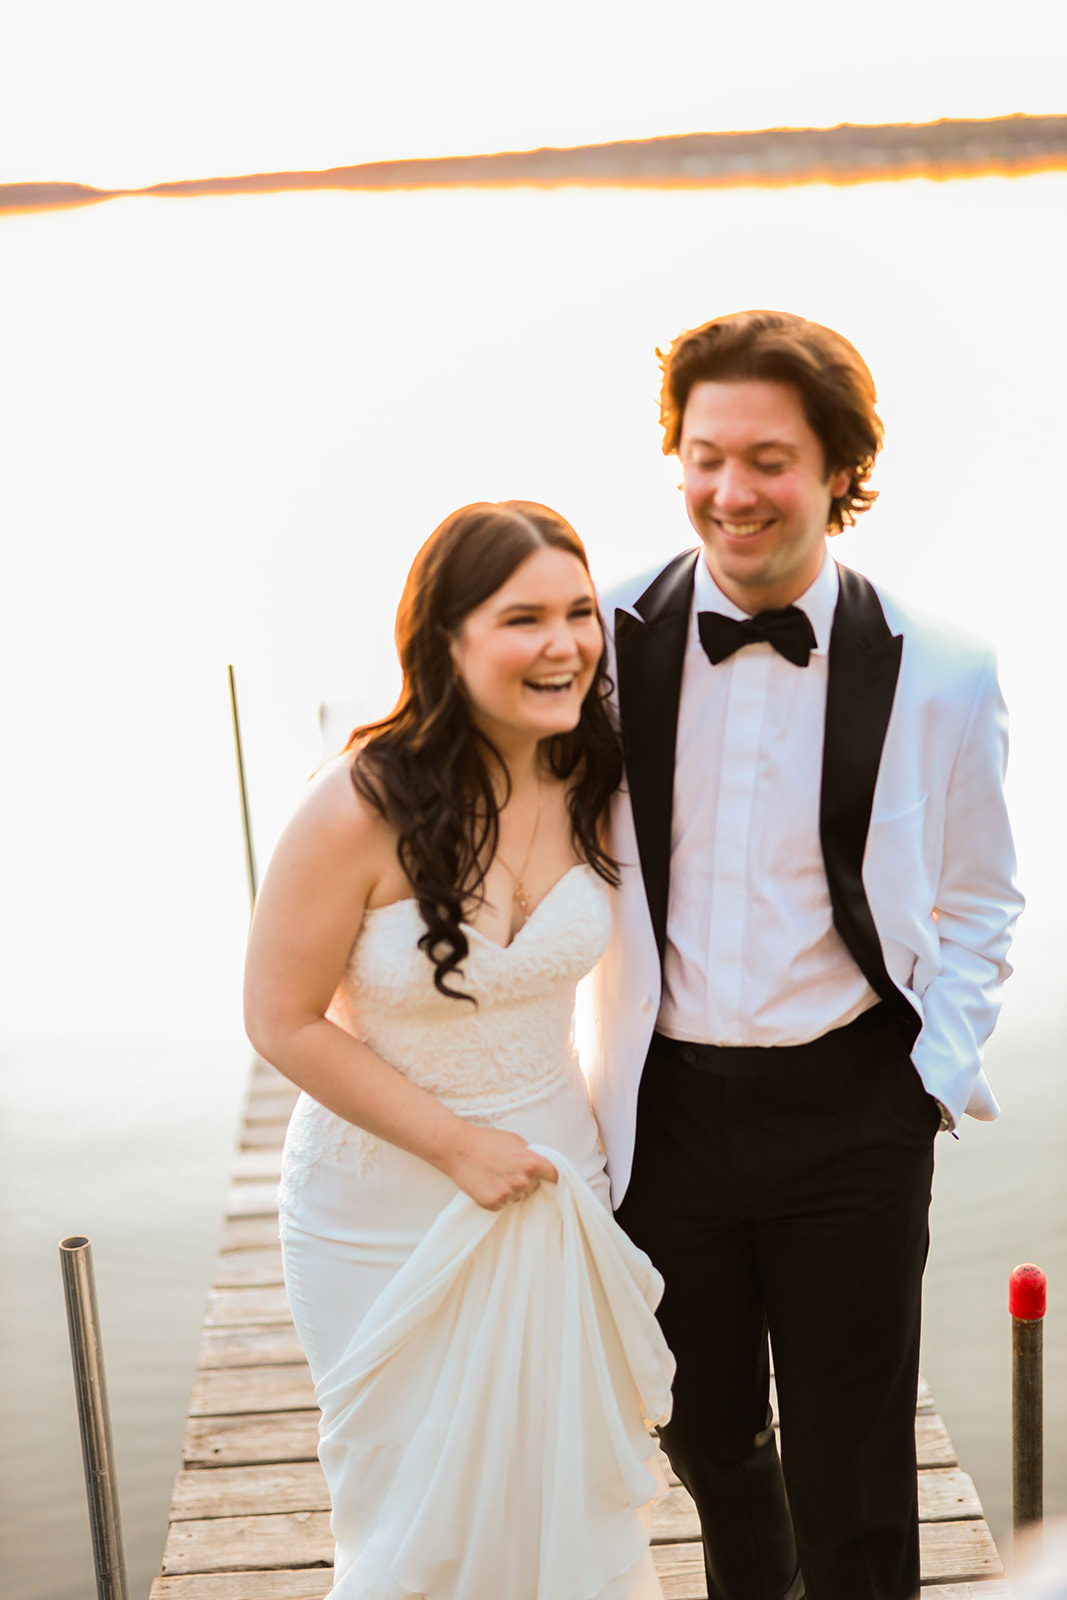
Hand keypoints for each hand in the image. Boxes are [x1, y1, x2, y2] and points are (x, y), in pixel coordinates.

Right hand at [439, 1123, 557, 1211]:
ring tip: (494, 1174)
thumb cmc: (486, 1141)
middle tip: (507, 1168)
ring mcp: (507, 1194)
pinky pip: (503, 1203)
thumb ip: (530, 1155)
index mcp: (531, 1163)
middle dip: (525, 1179)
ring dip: (510, 1189)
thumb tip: (539, 1166)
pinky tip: (487, 1182)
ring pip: (517, 1196)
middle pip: (534, 1186)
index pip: (554, 1175)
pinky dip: (497, 1196)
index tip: (552, 1179)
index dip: (553, 1176)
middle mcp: (522, 1181)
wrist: (458, 1148)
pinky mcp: (493, 1204)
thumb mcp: (515, 1140)